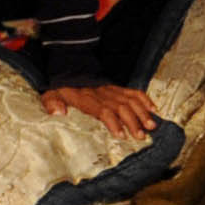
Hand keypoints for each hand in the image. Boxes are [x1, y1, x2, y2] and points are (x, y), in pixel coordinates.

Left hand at [41, 81, 160, 141]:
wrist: (68, 69)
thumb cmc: (61, 88)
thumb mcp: (51, 95)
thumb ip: (52, 103)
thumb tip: (59, 113)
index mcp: (86, 97)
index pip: (103, 109)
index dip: (113, 122)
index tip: (121, 135)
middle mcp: (101, 93)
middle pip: (120, 107)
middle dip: (132, 121)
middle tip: (141, 136)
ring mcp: (111, 89)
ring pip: (130, 100)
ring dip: (142, 113)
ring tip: (151, 126)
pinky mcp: (117, 87)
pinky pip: (133, 91)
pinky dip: (144, 100)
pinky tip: (153, 110)